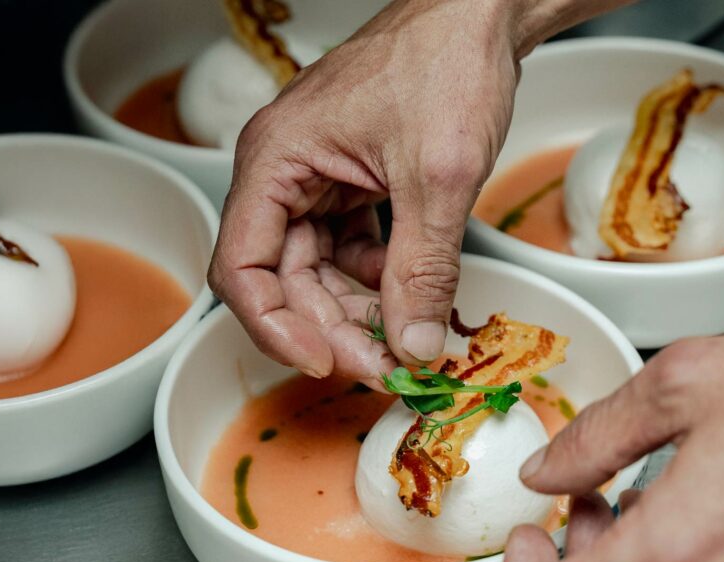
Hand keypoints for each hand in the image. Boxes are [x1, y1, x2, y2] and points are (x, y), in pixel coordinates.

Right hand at [209, 0, 530, 385]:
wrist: (481, 14)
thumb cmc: (446, 62)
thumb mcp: (437, 177)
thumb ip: (423, 269)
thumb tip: (413, 345)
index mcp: (276, 159)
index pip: (242, 267)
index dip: (274, 326)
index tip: (324, 362)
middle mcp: (286, 171)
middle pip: (284, 278)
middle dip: (331, 327)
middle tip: (386, 364)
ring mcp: (319, 177)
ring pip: (319, 269)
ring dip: (358, 310)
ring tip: (406, 336)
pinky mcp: (353, 182)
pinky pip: (350, 248)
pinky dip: (379, 278)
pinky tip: (412, 293)